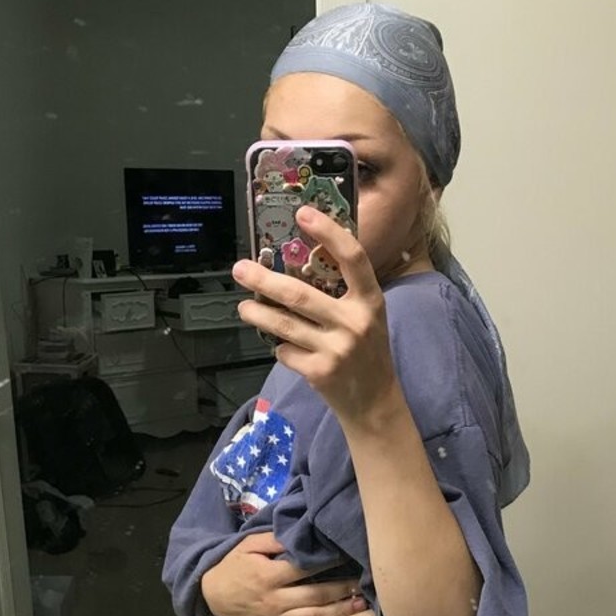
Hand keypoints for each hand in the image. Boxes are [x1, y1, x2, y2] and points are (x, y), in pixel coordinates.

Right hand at [200, 532, 365, 615]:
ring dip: (336, 613)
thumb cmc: (234, 565)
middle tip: (363, 583)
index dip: (327, 561)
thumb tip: (300, 537)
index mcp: (269, 576)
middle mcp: (275, 599)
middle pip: (315, 595)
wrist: (211, 591)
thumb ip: (275, 540)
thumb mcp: (249, 545)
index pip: (304, 568)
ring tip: (359, 606)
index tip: (346, 555)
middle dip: (342, 589)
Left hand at [233, 207, 399, 424]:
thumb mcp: (368, 317)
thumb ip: (343, 292)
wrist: (375, 402)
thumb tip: (298, 261)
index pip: (352, 258)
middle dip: (263, 280)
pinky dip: (279, 346)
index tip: (303, 213)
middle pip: (299, 294)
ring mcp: (337, 349)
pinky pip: (285, 351)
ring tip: (244, 307)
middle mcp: (355, 323)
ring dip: (257, 313)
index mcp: (370, 302)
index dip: (328, 232)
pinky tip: (283, 346)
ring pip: (284, 324)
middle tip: (240, 269)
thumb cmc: (367, 352)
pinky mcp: (320, 372)